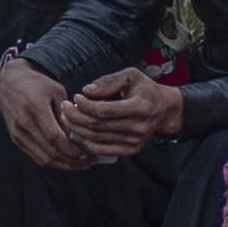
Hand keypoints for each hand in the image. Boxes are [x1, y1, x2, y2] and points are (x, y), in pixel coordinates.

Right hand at [0, 55, 94, 169]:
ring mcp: (18, 133)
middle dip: (72, 160)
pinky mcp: (15, 139)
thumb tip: (76, 136)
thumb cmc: (37, 83)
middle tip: (89, 161)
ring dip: (63, 165)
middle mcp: (24, 123)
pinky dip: (52, 162)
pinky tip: (65, 161)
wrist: (9, 82)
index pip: (55, 137)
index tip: (88, 153)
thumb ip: (66, 114)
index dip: (73, 149)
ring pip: (43, 159)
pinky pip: (35, 157)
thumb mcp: (56, 90)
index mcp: (35, 107)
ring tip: (80, 164)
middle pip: (50, 151)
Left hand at [60, 68, 184, 157]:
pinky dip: (85, 143)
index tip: (75, 97)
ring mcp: (135, 142)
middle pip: (98, 126)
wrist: (163, 109)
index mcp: (141, 107)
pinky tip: (76, 133)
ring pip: (96, 139)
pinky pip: (101, 150)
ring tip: (66, 118)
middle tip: (64, 107)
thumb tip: (86, 91)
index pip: (105, 110)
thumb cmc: (144, 89)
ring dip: (76, 130)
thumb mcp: (130, 76)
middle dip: (76, 117)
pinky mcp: (130, 151)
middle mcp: (139, 127)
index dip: (86, 105)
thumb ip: (108, 82)